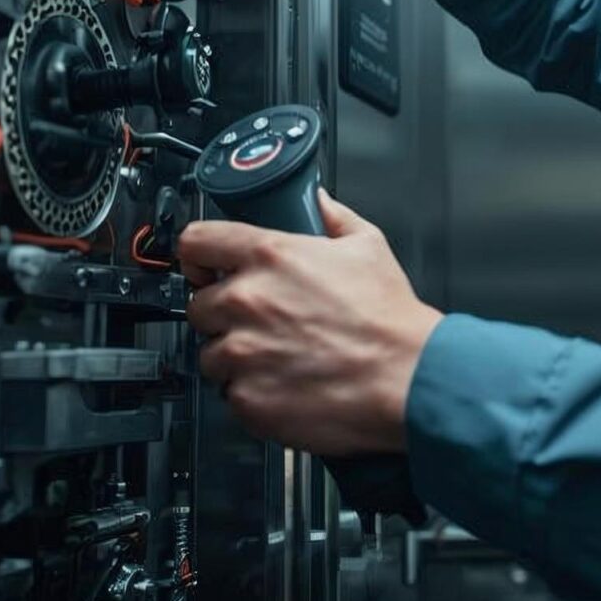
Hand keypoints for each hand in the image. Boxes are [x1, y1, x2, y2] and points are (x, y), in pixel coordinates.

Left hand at [179, 191, 441, 457]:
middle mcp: (247, 301)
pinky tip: (285, 382)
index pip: (194, 242)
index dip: (197, 256)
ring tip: (279, 356)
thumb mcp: (368, 247)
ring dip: (235, 356)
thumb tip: (319, 202)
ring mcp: (243, 352)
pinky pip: (230, 393)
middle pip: (199, 304)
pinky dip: (251, 391)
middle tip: (261, 322)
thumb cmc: (388, 320)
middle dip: (224, 313)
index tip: (203, 267)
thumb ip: (334, 217)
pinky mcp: (248, 397)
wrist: (406, 380)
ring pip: (211, 353)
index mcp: (269, 257)